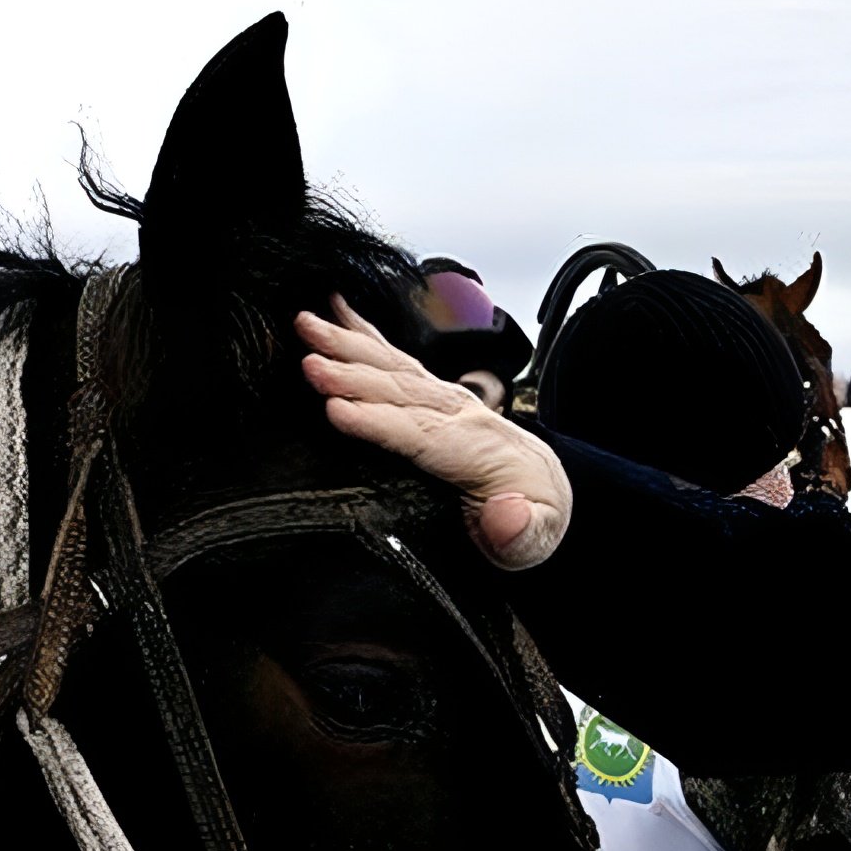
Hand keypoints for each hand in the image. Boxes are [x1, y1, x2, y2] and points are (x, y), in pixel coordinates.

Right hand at [297, 298, 571, 567]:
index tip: (336, 412)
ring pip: (393, 368)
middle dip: (353, 375)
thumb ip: (524, 533)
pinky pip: (396, 359)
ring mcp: (447, 400)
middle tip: (309, 364)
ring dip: (348, 345)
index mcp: (479, 451)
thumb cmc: (532, 519)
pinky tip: (337, 309)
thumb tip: (508, 515)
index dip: (378, 423)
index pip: (421, 435)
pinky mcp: (433, 395)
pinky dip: (364, 332)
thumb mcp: (537, 541)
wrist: (544, 492)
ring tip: (306, 325)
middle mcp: (462, 415)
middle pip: (401, 391)